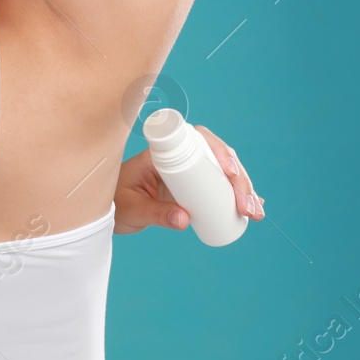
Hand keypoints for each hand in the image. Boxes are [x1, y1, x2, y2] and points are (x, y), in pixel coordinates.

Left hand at [113, 123, 263, 234]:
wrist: (105, 211)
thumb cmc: (114, 202)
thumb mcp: (133, 209)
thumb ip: (155, 213)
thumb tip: (185, 220)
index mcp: (162, 153)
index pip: (196, 139)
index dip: (218, 151)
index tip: (230, 172)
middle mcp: (179, 159)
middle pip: (217, 158)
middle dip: (239, 179)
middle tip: (247, 205)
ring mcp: (187, 174)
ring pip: (222, 174)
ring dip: (243, 190)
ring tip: (254, 212)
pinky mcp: (191, 190)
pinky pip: (218, 189)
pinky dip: (236, 197)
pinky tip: (253, 206)